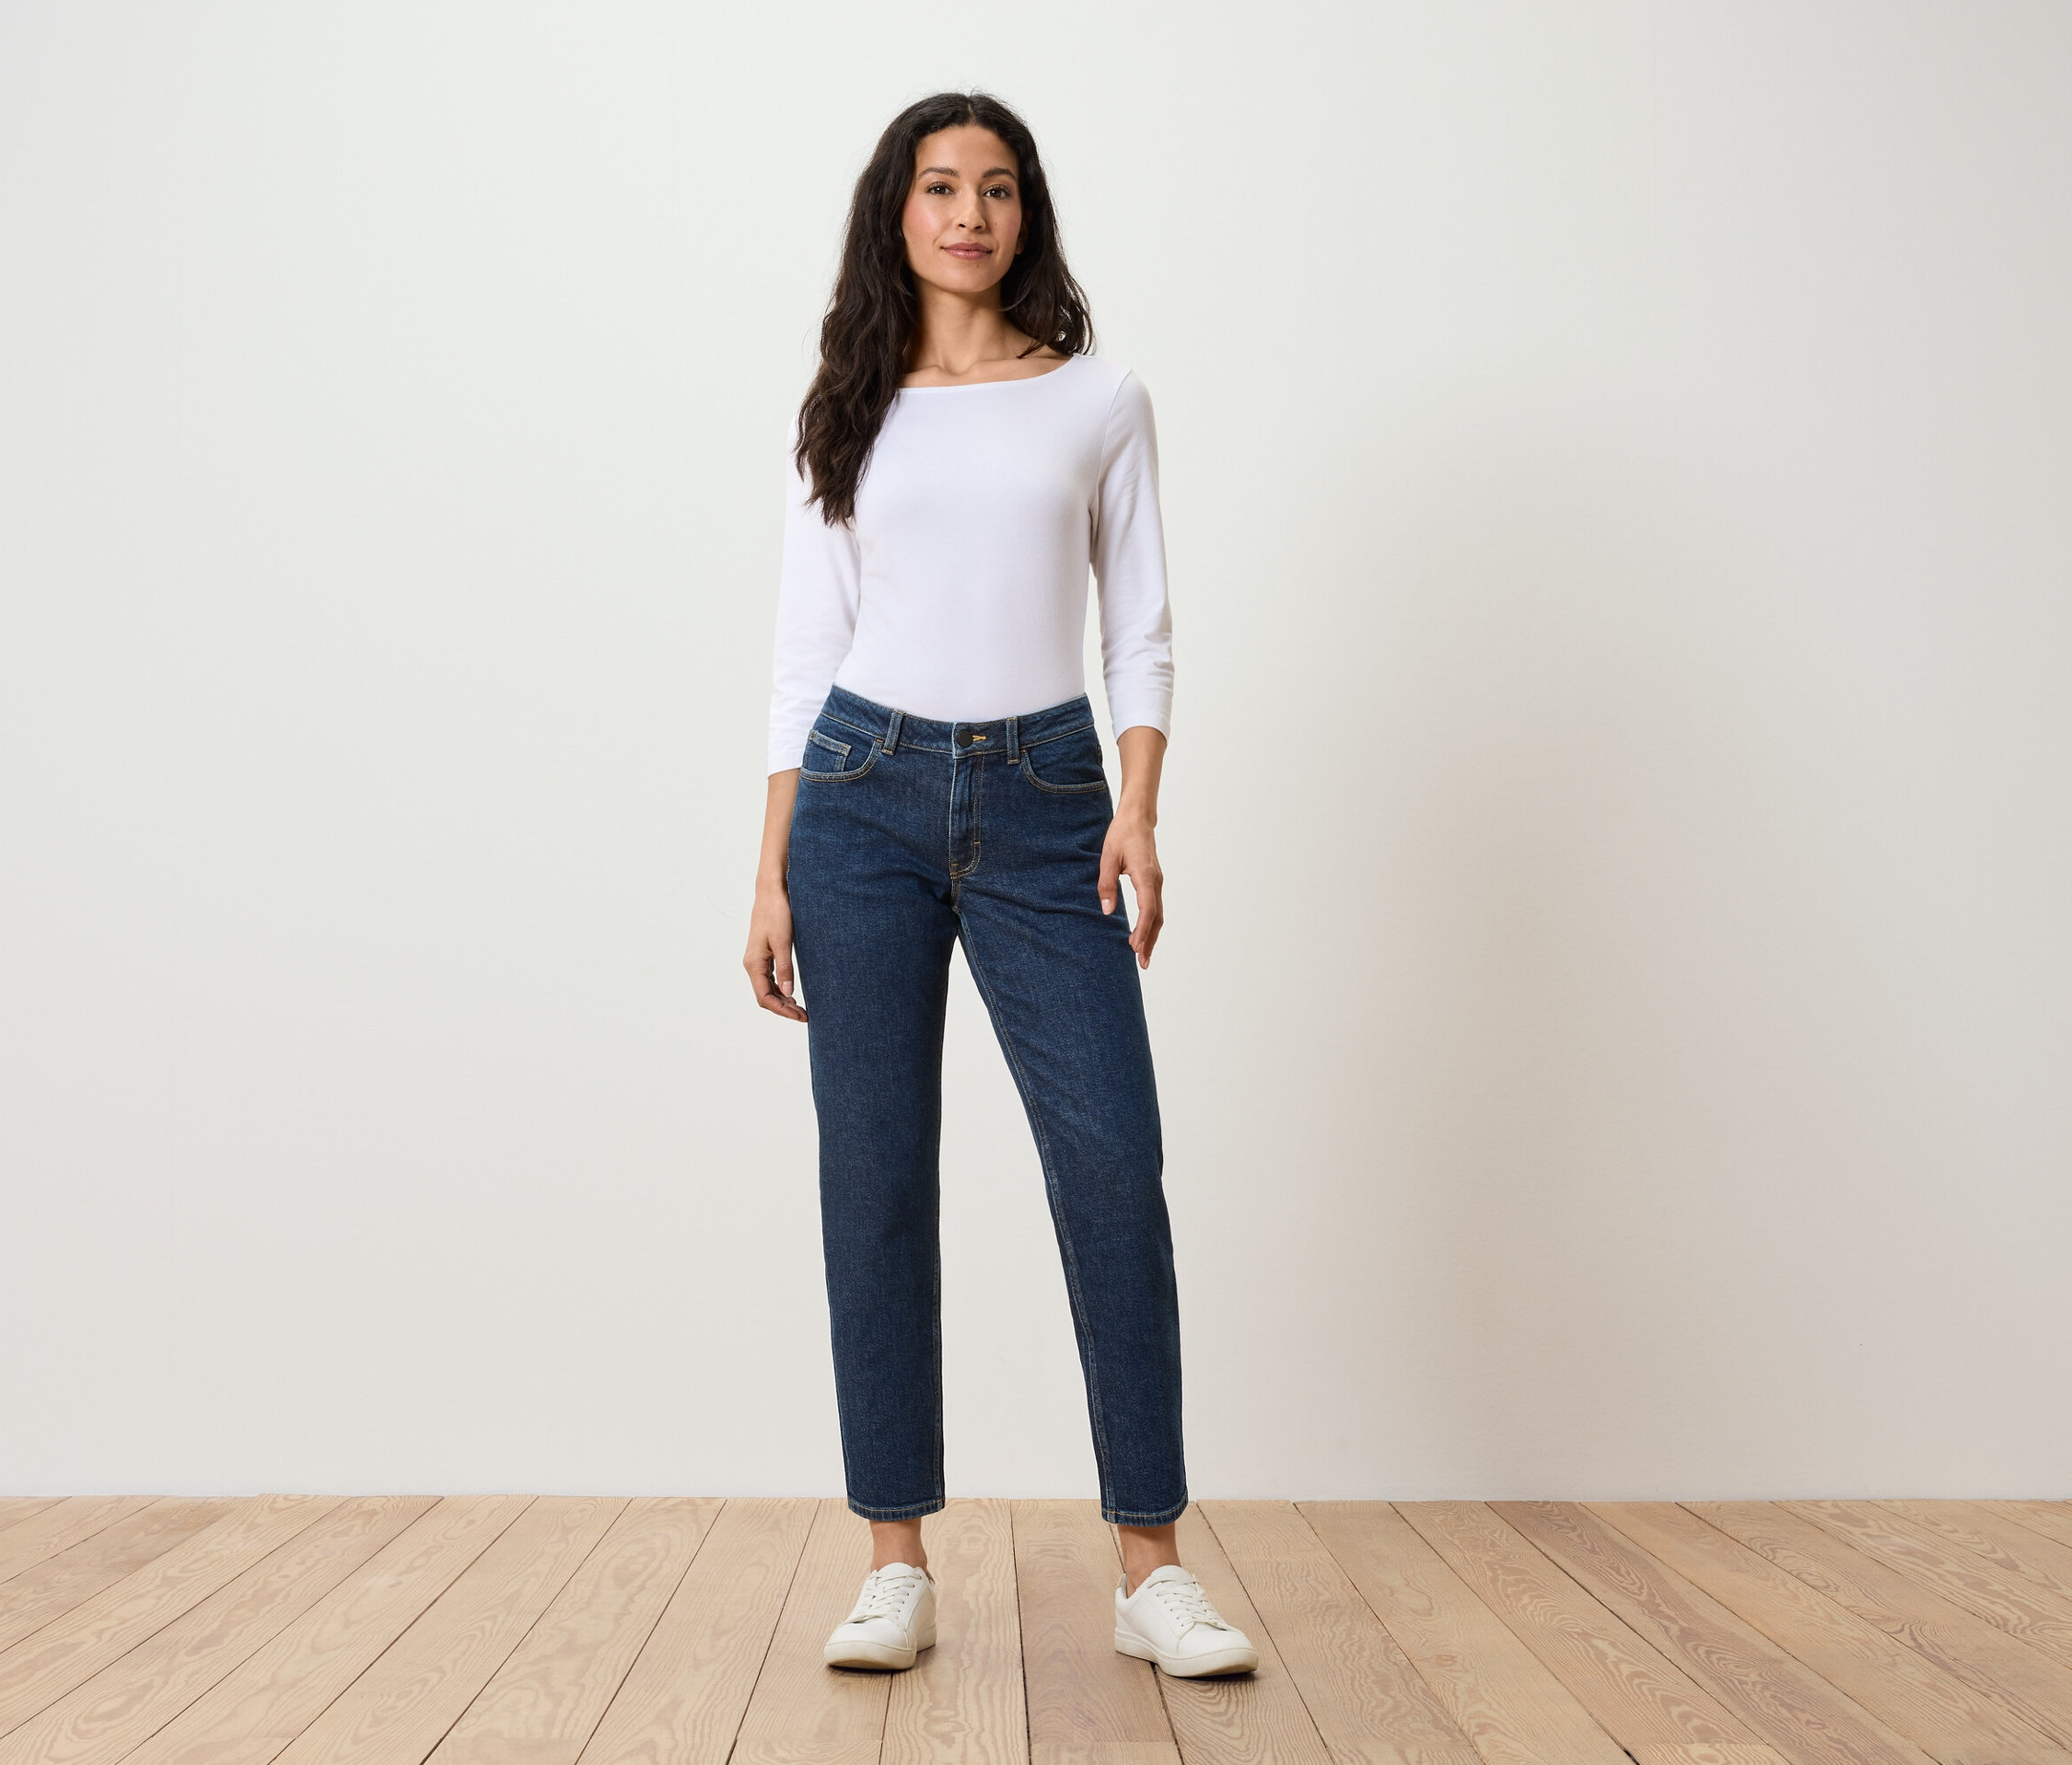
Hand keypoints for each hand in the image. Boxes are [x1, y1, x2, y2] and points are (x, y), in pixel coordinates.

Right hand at [744, 880, 806, 1020]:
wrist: (771, 893)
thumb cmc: (777, 913)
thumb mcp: (784, 942)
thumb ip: (785, 969)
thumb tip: (788, 993)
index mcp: (754, 964)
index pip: (765, 997)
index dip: (782, 1010)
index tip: (800, 1016)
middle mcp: (752, 965)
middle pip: (765, 997)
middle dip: (784, 1009)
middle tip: (805, 1016)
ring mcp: (757, 961)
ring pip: (767, 989)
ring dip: (783, 1001)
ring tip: (801, 1008)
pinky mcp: (763, 956)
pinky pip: (769, 980)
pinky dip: (781, 990)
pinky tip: (792, 994)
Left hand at [1098, 809, 1163, 967]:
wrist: (1138, 818)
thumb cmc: (1122, 834)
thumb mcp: (1108, 857)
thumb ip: (1106, 884)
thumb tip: (1107, 910)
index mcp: (1145, 875)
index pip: (1147, 910)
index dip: (1142, 931)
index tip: (1135, 947)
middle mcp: (1156, 881)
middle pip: (1157, 918)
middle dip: (1150, 942)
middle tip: (1143, 963)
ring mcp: (1157, 882)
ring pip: (1158, 915)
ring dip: (1152, 935)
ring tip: (1143, 955)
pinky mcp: (1155, 881)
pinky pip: (1156, 907)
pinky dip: (1151, 924)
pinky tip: (1144, 934)